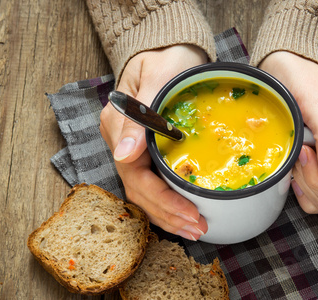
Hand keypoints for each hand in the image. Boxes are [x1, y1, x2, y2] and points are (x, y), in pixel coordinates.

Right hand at [99, 45, 207, 239]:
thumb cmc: (166, 58)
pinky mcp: (146, 152)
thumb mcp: (156, 76)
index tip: (189, 213)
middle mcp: (121, 142)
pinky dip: (168, 204)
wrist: (169, 50)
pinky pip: (153, 184)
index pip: (135, 175)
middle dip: (168, 214)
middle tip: (198, 229)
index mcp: (119, 125)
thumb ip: (139, 114)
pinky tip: (185, 215)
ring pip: (144, 193)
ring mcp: (131, 148)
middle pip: (139, 191)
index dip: (162, 199)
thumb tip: (123, 155)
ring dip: (168, 215)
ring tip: (195, 229)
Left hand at [259, 52, 317, 213]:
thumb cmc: (302, 77)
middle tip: (299, 150)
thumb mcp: (315, 101)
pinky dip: (301, 189)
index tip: (305, 152)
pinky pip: (315, 198)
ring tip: (297, 154)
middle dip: (312, 180)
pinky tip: (295, 167)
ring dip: (305, 184)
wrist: (289, 68)